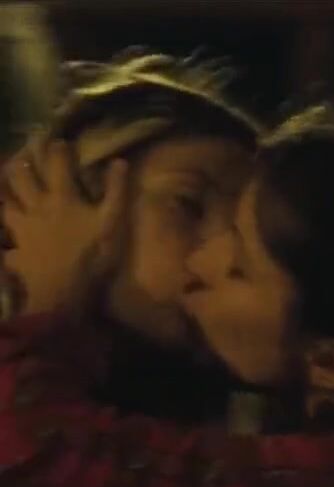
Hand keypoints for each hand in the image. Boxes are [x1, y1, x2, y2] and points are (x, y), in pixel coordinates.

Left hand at [0, 140, 129, 316]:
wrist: (63, 293)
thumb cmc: (92, 257)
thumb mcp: (113, 223)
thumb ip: (116, 192)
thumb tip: (119, 161)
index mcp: (62, 198)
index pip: (58, 166)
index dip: (58, 151)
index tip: (58, 142)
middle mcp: (37, 207)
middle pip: (22, 179)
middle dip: (21, 165)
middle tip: (22, 159)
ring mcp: (22, 229)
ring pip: (7, 203)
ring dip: (6, 192)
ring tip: (6, 187)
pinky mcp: (16, 250)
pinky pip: (5, 241)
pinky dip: (3, 235)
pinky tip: (6, 241)